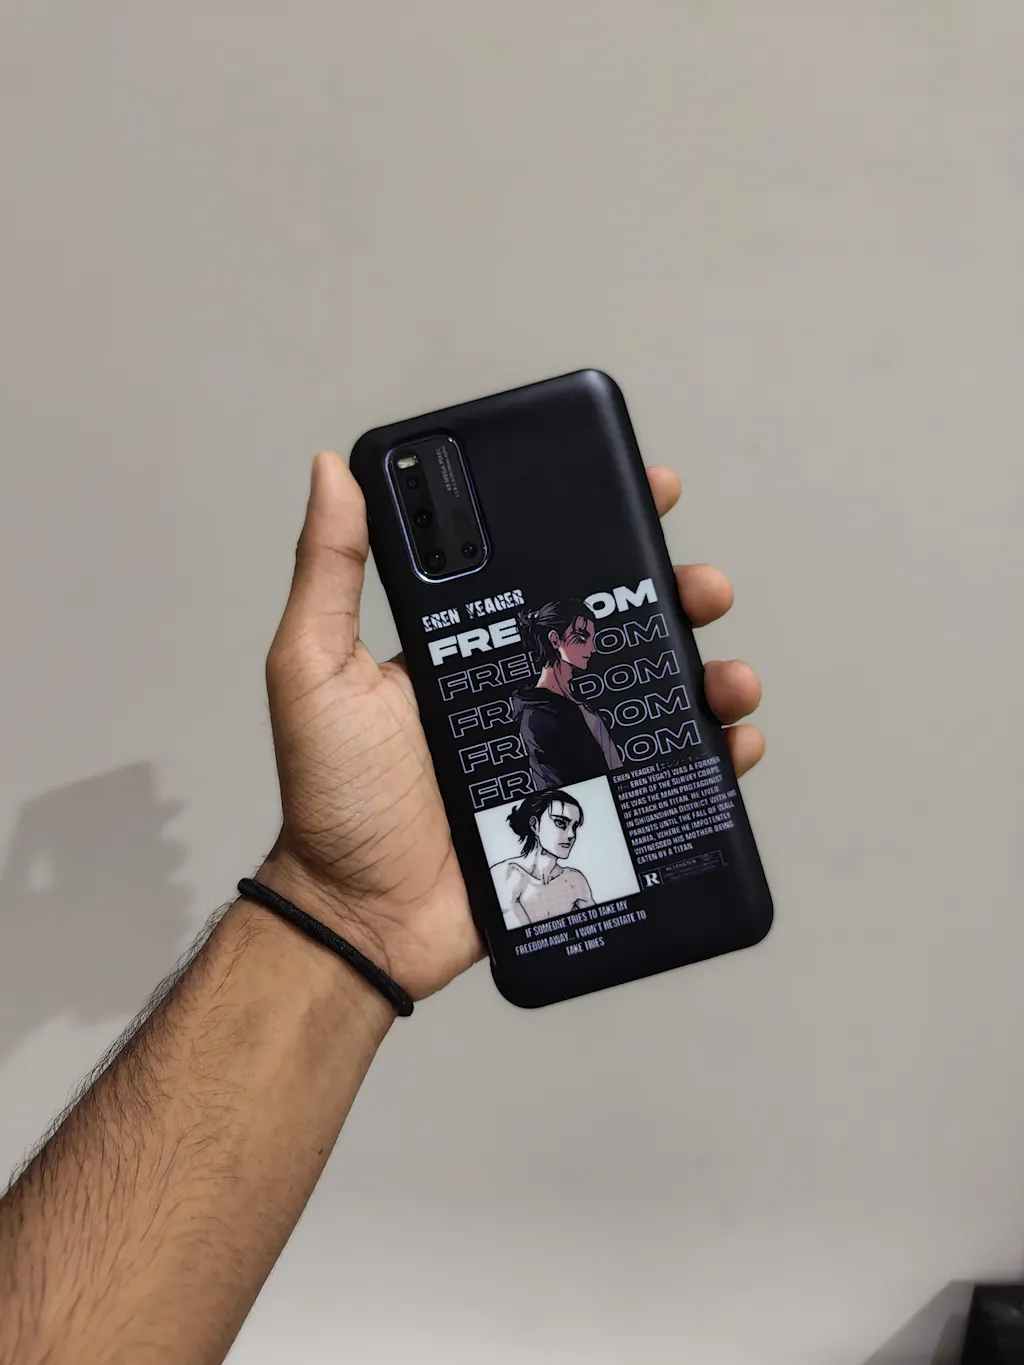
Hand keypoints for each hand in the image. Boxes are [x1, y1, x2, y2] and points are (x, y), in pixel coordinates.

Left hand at [260, 453, 763, 1000]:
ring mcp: (562, 755)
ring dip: (707, 674)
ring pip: (655, 697)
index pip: (546, 571)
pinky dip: (710, 758)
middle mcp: (526, 693)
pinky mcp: (587, 815)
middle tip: (703, 586)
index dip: (601, 525)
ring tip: (727, 679)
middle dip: (675, 594)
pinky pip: (660, 778)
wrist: (363, 918)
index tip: (647, 489)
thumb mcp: (318, 670)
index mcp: (472, 650)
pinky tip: (732, 743)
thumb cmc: (334, 797)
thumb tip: (332, 469)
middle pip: (619, 627)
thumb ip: (329, 574)